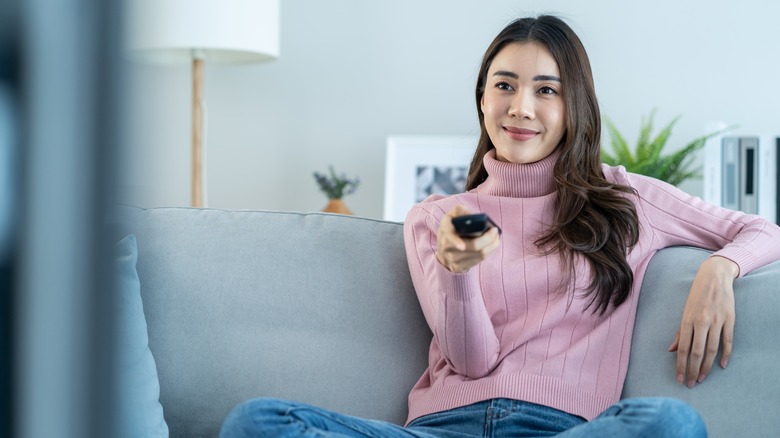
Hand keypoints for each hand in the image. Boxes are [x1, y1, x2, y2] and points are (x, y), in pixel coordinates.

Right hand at [436, 205, 500, 272]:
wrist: (443, 251)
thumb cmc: (451, 229)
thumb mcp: (451, 217)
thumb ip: (460, 211)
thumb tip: (473, 215)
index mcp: (444, 231)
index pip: (449, 236)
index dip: (455, 242)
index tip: (462, 246)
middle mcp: (447, 247)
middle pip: (473, 246)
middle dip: (488, 238)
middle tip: (495, 230)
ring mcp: (452, 260)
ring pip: (480, 254)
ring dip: (492, 244)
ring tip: (496, 237)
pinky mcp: (458, 268)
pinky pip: (479, 260)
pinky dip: (488, 251)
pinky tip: (491, 245)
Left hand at [668, 256, 738, 387]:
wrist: (714, 277)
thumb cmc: (697, 296)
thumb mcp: (685, 311)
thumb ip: (679, 332)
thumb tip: (671, 350)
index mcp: (687, 320)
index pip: (683, 348)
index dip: (681, 365)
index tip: (680, 378)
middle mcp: (702, 322)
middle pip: (696, 352)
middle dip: (692, 370)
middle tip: (691, 384)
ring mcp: (717, 321)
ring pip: (712, 349)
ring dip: (706, 366)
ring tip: (702, 378)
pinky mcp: (729, 319)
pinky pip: (728, 341)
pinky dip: (725, 354)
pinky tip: (722, 366)